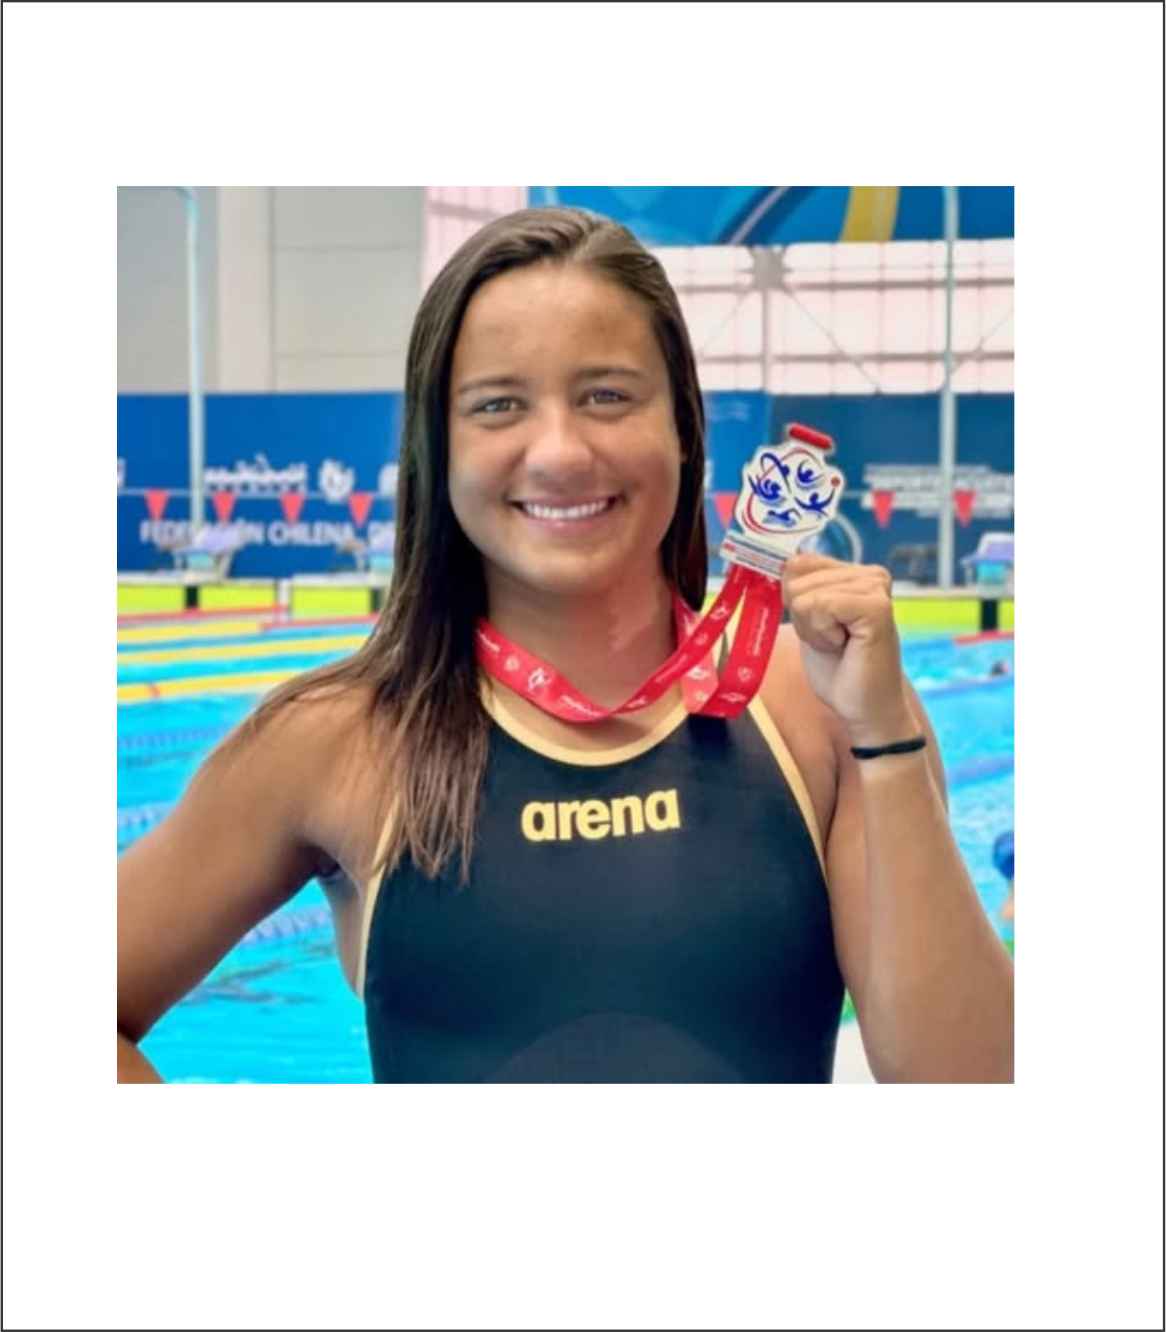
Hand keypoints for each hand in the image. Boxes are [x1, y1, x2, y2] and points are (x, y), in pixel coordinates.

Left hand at [782, 553, 914, 746]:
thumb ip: (796, 588)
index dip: (794, 600)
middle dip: (803, 617)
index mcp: (853, 573)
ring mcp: (876, 587)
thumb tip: (777, 561)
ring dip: (813, 628)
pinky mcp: (877, 607)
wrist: (863, 709)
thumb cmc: (837, 669)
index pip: (797, 563)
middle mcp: (869, 574)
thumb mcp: (806, 620)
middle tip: (833, 641)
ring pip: (804, 594)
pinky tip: (845, 646)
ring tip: (840, 645)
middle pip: (796, 578)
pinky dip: (822, 633)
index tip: (820, 628)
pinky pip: (820, 605)